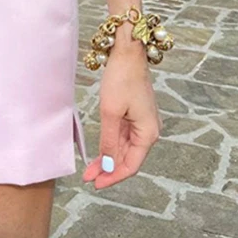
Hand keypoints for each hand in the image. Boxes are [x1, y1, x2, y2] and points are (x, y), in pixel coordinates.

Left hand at [82, 40, 161, 188]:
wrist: (128, 53)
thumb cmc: (122, 78)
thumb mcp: (111, 112)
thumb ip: (109, 141)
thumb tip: (109, 165)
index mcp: (148, 133)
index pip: (131, 165)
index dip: (114, 177)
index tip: (97, 184)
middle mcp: (149, 131)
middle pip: (128, 158)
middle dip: (109, 169)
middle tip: (89, 178)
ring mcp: (142, 123)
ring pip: (124, 149)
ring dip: (108, 159)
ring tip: (90, 169)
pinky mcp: (135, 115)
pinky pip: (123, 137)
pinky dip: (111, 145)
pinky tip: (100, 153)